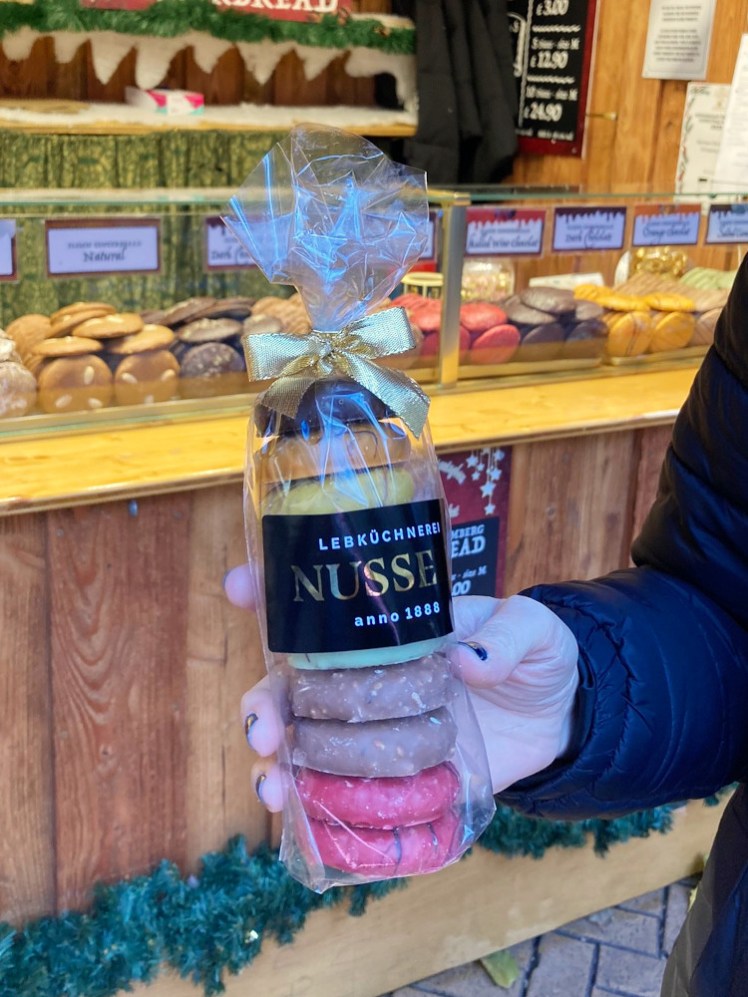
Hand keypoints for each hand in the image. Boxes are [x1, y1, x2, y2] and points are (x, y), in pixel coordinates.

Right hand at [224, 565, 578, 809]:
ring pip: (303, 745)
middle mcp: (368, 678)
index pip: (323, 607)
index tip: (237, 585)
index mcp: (390, 630)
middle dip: (263, 704)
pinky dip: (317, 814)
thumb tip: (469, 663)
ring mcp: (376, 731)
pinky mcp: (393, 779)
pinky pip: (343, 796)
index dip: (273, 593)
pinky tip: (304, 825)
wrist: (561, 721)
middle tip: (262, 730)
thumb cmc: (538, 660)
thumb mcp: (537, 631)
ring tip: (273, 788)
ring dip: (275, 765)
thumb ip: (510, 636)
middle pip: (293, 687)